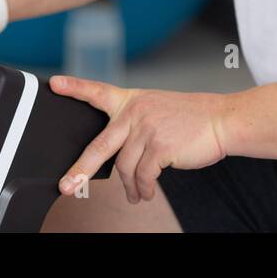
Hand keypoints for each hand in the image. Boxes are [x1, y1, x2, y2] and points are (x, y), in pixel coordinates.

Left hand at [50, 75, 229, 204]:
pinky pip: (143, 177)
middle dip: (80, 169)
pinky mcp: (160, 146)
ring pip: (125, 168)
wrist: (221, 120)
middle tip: (67, 185)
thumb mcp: (157, 109)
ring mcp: (147, 129)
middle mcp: (136, 111)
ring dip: (130, 187)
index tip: (54, 84)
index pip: (98, 90)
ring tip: (135, 194)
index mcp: (132, 100)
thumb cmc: (192, 118)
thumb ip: (134, 125)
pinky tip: (147, 192)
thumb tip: (117, 158)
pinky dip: (144, 189)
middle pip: (99, 146)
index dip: (74, 87)